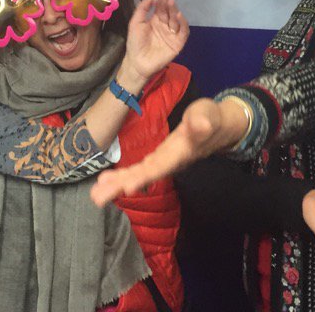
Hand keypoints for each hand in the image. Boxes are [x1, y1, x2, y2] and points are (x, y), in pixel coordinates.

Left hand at [91, 97, 237, 205]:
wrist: (218, 127)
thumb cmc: (211, 118)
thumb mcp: (209, 116)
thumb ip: (203, 121)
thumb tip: (201, 123)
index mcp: (179, 152)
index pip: (160, 166)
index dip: (144, 177)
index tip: (127, 188)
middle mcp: (169, 162)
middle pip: (143, 177)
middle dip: (120, 187)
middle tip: (97, 198)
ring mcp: (162, 163)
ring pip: (138, 176)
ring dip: (117, 186)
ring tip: (96, 195)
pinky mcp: (158, 160)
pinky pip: (138, 171)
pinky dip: (122, 178)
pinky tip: (105, 182)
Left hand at [118, 0, 187, 90]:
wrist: (137, 62)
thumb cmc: (135, 42)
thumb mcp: (135, 22)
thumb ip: (143, 8)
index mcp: (156, 19)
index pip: (161, 5)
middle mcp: (165, 24)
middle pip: (170, 11)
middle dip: (169, 2)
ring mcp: (172, 34)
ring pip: (176, 20)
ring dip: (175, 11)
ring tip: (171, 3)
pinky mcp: (178, 43)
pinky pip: (183, 32)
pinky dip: (183, 24)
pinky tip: (178, 16)